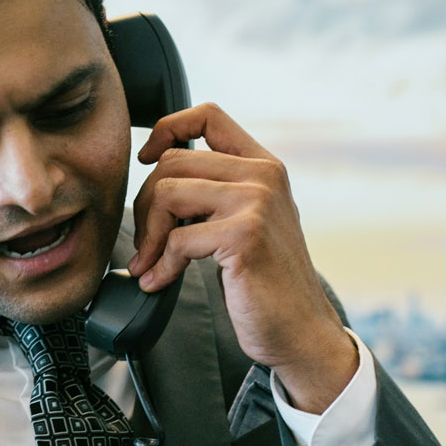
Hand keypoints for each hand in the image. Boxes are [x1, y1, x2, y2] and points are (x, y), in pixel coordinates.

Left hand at [127, 103, 357, 412]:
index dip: (167, 128)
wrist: (300, 330)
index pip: (208, 115)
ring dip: (148, 236)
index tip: (147, 158)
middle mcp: (263, 176)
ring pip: (167, 193)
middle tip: (147, 243)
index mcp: (264, 166)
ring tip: (150, 264)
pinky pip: (177, 237)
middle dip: (146, 205)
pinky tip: (159, 283)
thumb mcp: (248, 221)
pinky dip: (160, 265)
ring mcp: (256, 203)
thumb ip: (218, 191)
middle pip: (173, 162)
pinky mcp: (244, 236)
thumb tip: (158, 172)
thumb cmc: (267, 282)